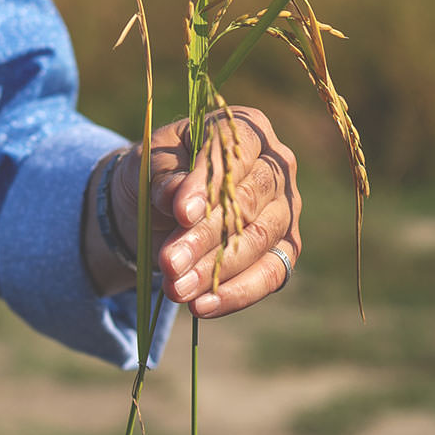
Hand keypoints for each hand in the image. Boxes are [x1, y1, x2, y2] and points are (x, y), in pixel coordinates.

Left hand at [100, 106, 300, 315]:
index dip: (207, 184)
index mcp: (244, 128)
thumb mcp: (148, 163)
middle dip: (204, 237)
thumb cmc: (159, 172)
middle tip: (168, 262)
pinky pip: (271, 275)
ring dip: (215, 270)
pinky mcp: (285, 249)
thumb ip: (163, 175)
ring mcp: (286, 209)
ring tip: (175, 289)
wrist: (161, 207)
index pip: (233, 153)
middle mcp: (276, 165)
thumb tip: (178, 198)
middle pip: (247, 202)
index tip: (180, 213)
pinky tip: (202, 306)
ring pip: (258, 241)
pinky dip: (237, 293)